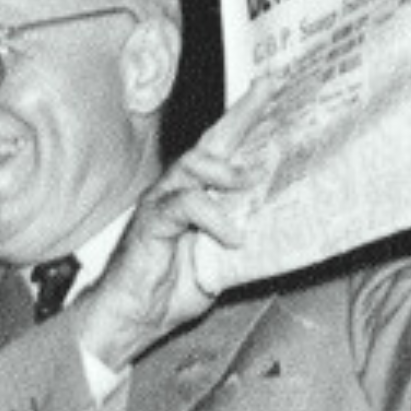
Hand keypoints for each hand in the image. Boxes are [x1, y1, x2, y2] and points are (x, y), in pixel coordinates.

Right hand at [74, 78, 274, 370]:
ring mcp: (161, 204)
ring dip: (225, 168)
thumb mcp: (222, 263)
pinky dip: (212, 217)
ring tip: (252, 178)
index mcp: (196, 196)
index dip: (246, 120)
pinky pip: (183, 208)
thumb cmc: (170, 290)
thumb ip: (244, 239)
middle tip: (266, 91)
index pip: (224, 151)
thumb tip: (279, 224)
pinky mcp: (150, 224)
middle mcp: (177, 191)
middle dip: (239, 116)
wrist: (131, 319)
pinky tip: (233, 236)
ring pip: (191, 167)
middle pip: (209, 144)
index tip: (270, 90)